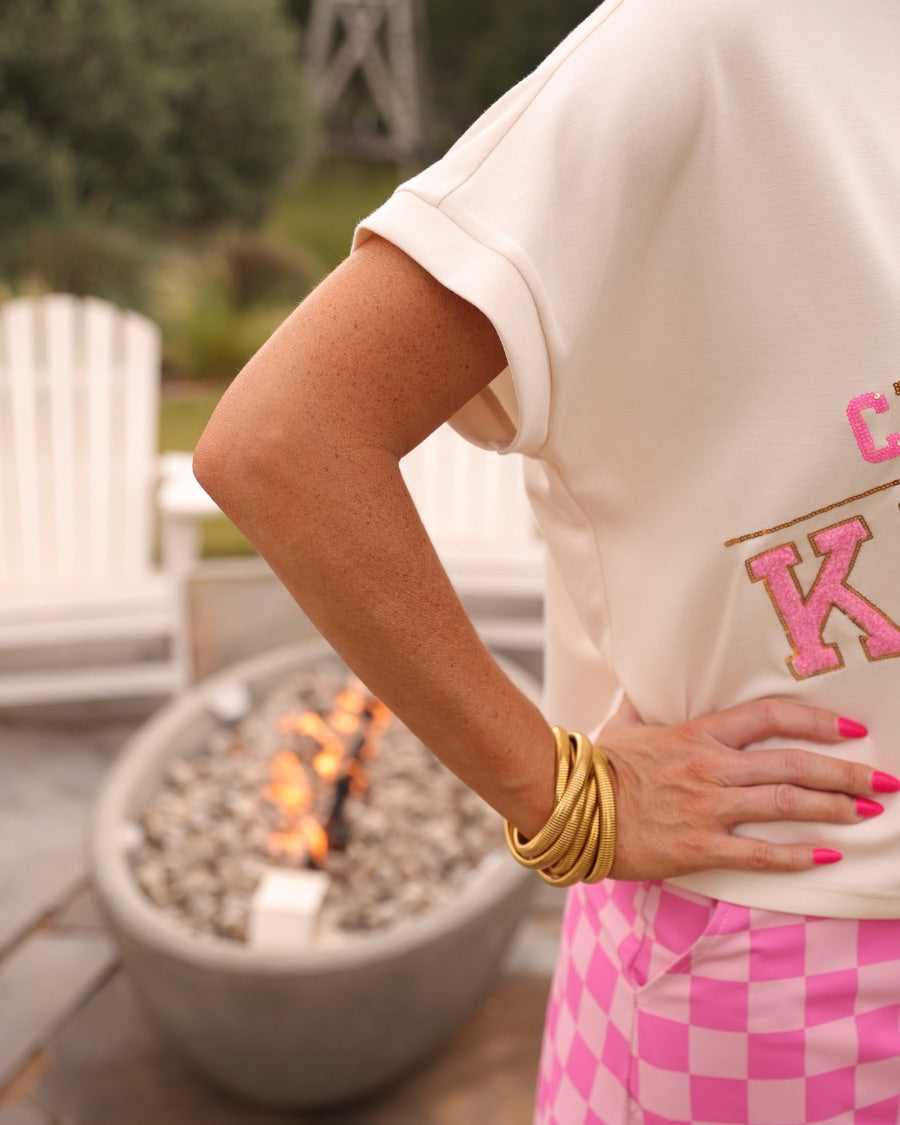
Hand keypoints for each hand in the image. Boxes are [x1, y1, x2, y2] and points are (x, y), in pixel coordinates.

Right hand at [595, 696, 894, 879]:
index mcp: (698, 734)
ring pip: (785, 802)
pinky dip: (796, 855)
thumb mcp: (624, 722)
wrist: (570, 806)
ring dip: (833, 807)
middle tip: (884, 780)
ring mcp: (707, 807)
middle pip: (793, 762)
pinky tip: (826, 857)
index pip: (769, 717)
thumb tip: (644, 681)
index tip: (850, 729)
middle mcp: (711, 767)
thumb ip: (646, 703)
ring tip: (868, 813)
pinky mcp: (698, 846)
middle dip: (845, 771)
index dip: (816, 722)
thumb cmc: (597, 764)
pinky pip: (758, 852)